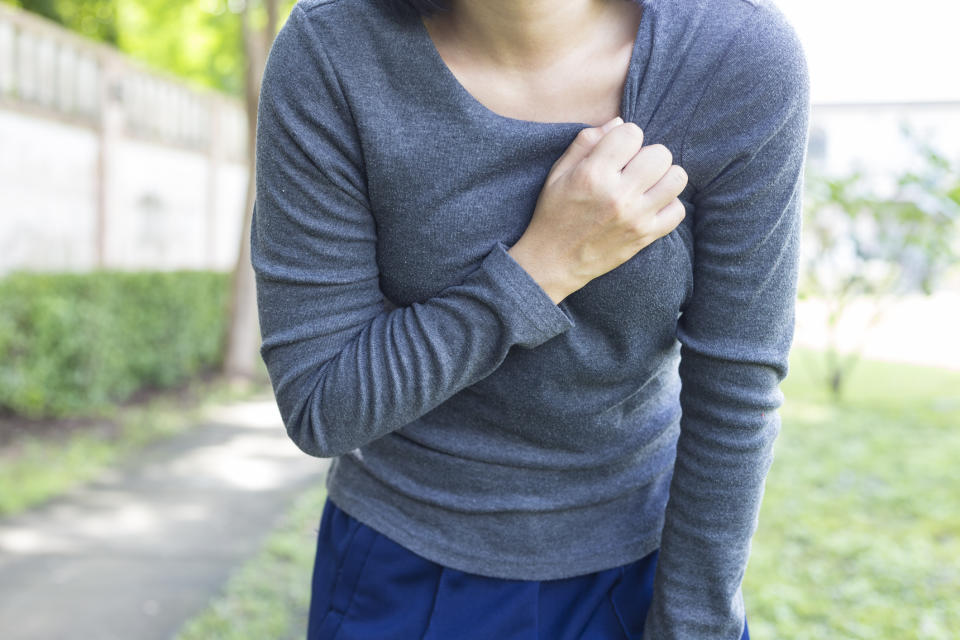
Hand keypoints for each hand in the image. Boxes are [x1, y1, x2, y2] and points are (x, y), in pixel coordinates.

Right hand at [509, 116, 687, 302]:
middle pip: (660, 153)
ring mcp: (636, 217)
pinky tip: (650, 205)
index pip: (631, 132)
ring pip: (676, 178)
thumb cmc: (554, 213)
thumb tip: (619, 121)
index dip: (625, 137)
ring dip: (663, 177)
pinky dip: (668, 204)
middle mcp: (618, 195)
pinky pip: (678, 210)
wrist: (553, 261)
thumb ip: (586, 142)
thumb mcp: (558, 172)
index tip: (616, 152)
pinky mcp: (646, 236)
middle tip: (632, 168)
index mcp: (593, 174)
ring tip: (646, 184)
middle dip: (647, 155)